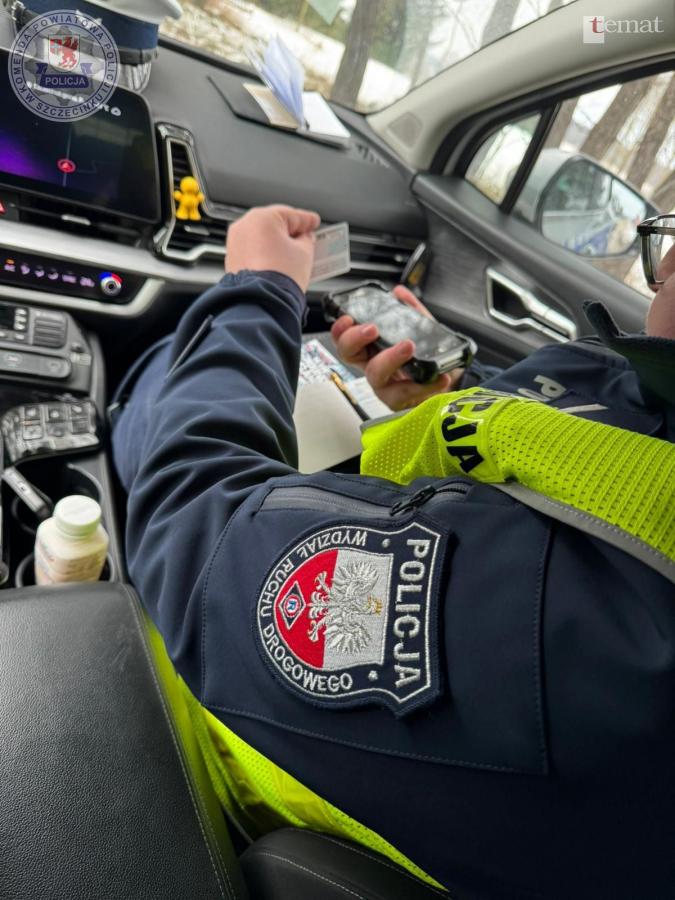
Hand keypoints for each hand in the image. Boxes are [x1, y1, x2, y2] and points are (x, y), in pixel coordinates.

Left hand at [226, 204, 320, 291]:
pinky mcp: (232, 259)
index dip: (307, 220)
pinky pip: (252, 250)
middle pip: (274, 224)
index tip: (314, 222)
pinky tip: (277, 261)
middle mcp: (244, 226)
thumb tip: (305, 237)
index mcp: (263, 217)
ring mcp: (235, 242)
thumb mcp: (305, 253)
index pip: (292, 214)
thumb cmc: (281, 276)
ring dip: (276, 242)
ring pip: (261, 237)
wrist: (262, 302)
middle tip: (305, 237)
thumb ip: (307, 239)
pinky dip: (265, 253)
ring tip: (292, 252)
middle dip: (290, 231)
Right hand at [330, 285, 463, 410]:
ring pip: (375, 374)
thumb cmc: (426, 357)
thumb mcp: (420, 328)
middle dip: (355, 339)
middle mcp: (373, 366)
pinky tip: (440, 376)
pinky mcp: (401, 401)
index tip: (348, 318)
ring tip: (408, 346)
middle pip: (348, 354)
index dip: (340, 329)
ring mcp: (384, 386)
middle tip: (372, 328)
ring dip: (389, 358)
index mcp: (371, 349)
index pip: (344, 338)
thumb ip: (410, 310)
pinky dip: (424, 385)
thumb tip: (399, 292)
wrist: (449, 380)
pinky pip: (406, 394)